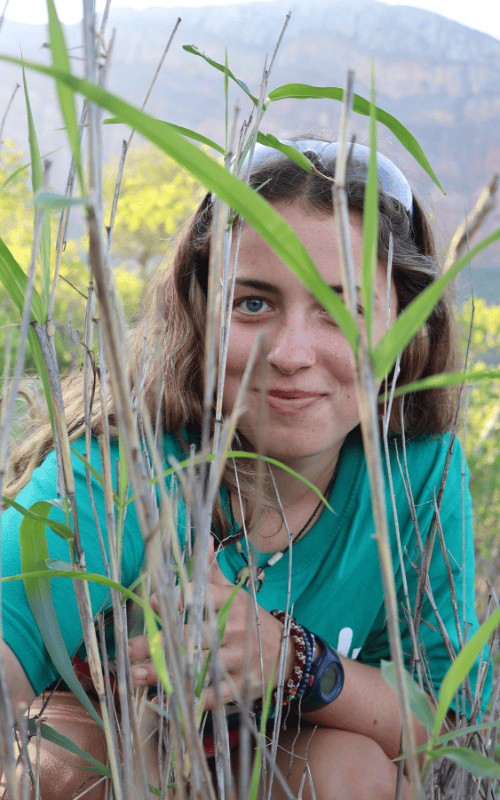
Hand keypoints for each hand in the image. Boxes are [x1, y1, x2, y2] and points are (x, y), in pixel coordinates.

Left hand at [128, 538, 294, 708]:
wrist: (287, 653)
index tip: (151, 601)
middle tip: (126, 649)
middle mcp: (233, 629)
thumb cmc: (249, 619)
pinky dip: (185, 700)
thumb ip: (212, 571)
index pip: (202, 597)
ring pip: (196, 667)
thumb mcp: (235, 594)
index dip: (177, 599)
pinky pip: (210, 696)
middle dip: (156, 643)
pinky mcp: (240, 687)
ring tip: (134, 675)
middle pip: (190, 636)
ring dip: (163, 673)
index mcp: (230, 602)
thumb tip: (203, 538)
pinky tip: (161, 700)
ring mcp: (237, 659)